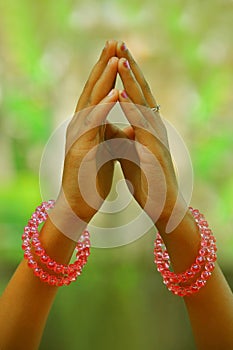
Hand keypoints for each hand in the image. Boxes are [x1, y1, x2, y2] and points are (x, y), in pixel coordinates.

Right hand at [56, 40, 118, 222]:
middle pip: (92, 90)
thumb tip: (130, 126)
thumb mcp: (106, 151)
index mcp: (88, 125)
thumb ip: (113, 135)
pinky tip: (113, 92)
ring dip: (103, 79)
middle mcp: (80, 126)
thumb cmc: (93, 177)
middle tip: (113, 41)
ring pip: (91, 102)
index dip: (106, 71)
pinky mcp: (81, 150)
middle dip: (103, 65)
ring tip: (115, 56)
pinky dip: (103, 107)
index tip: (118, 51)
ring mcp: (79, 137)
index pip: (97, 92)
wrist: (79, 204)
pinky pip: (94, 125)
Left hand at [112, 41, 181, 224]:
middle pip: (142, 93)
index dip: (127, 75)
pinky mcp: (154, 153)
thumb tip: (111, 125)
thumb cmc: (145, 179)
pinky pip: (142, 128)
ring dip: (132, 83)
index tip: (115, 55)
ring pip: (144, 105)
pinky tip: (122, 96)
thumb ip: (123, 136)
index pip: (136, 95)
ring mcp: (155, 139)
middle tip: (119, 44)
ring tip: (122, 60)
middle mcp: (153, 128)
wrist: (162, 206)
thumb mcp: (129, 153)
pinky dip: (132, 110)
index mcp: (147, 127)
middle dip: (130, 68)